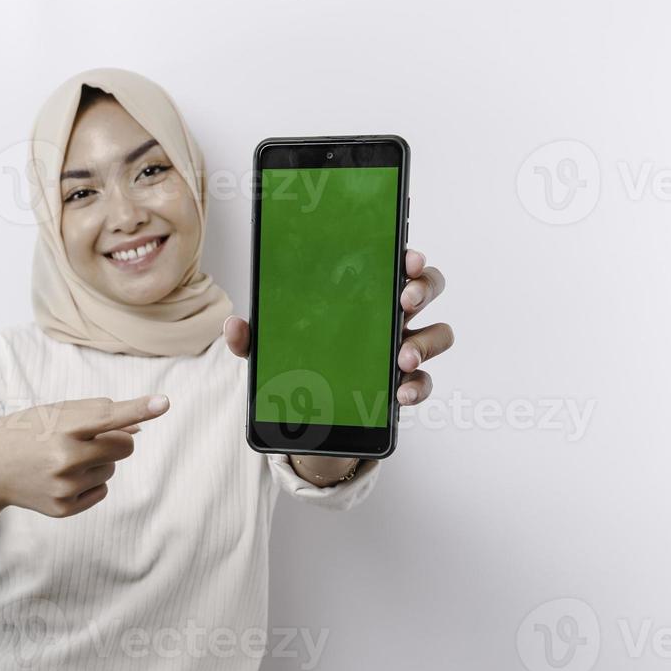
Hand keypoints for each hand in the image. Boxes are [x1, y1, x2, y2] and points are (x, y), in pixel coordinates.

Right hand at [0, 394, 168, 519]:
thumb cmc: (28, 431)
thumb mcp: (55, 413)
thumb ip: (97, 415)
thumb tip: (139, 427)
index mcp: (61, 427)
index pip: (109, 417)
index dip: (138, 409)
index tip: (164, 403)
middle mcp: (64, 458)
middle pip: (125, 446)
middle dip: (120, 439)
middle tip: (91, 438)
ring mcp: (64, 487)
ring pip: (112, 469)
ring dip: (99, 461)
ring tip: (64, 458)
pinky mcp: (64, 508)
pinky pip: (102, 491)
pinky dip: (91, 482)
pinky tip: (63, 477)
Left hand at [222, 248, 453, 407]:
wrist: (309, 415)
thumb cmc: (298, 363)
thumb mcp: (270, 349)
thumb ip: (253, 337)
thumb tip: (234, 325)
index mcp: (362, 294)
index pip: (392, 262)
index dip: (407, 254)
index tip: (406, 255)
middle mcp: (390, 316)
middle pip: (426, 287)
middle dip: (422, 288)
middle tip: (404, 299)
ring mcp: (402, 348)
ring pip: (437, 334)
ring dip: (424, 342)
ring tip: (401, 357)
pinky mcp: (404, 384)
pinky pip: (424, 382)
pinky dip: (417, 386)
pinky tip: (401, 392)